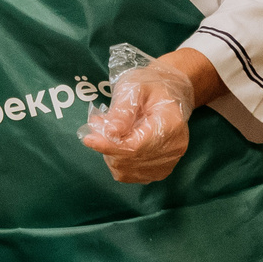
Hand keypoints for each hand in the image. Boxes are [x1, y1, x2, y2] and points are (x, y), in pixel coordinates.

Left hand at [77, 50, 209, 183]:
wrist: (170, 92)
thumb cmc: (151, 85)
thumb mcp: (134, 88)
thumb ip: (122, 111)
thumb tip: (109, 133)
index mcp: (170, 124)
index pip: (136, 146)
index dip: (109, 146)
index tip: (89, 138)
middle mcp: (174, 148)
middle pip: (130, 160)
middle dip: (107, 147)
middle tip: (96, 127)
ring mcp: (169, 162)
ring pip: (127, 172)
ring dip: (110, 155)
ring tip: (107, 133)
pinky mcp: (162, 170)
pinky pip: (132, 175)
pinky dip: (119, 163)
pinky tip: (118, 144)